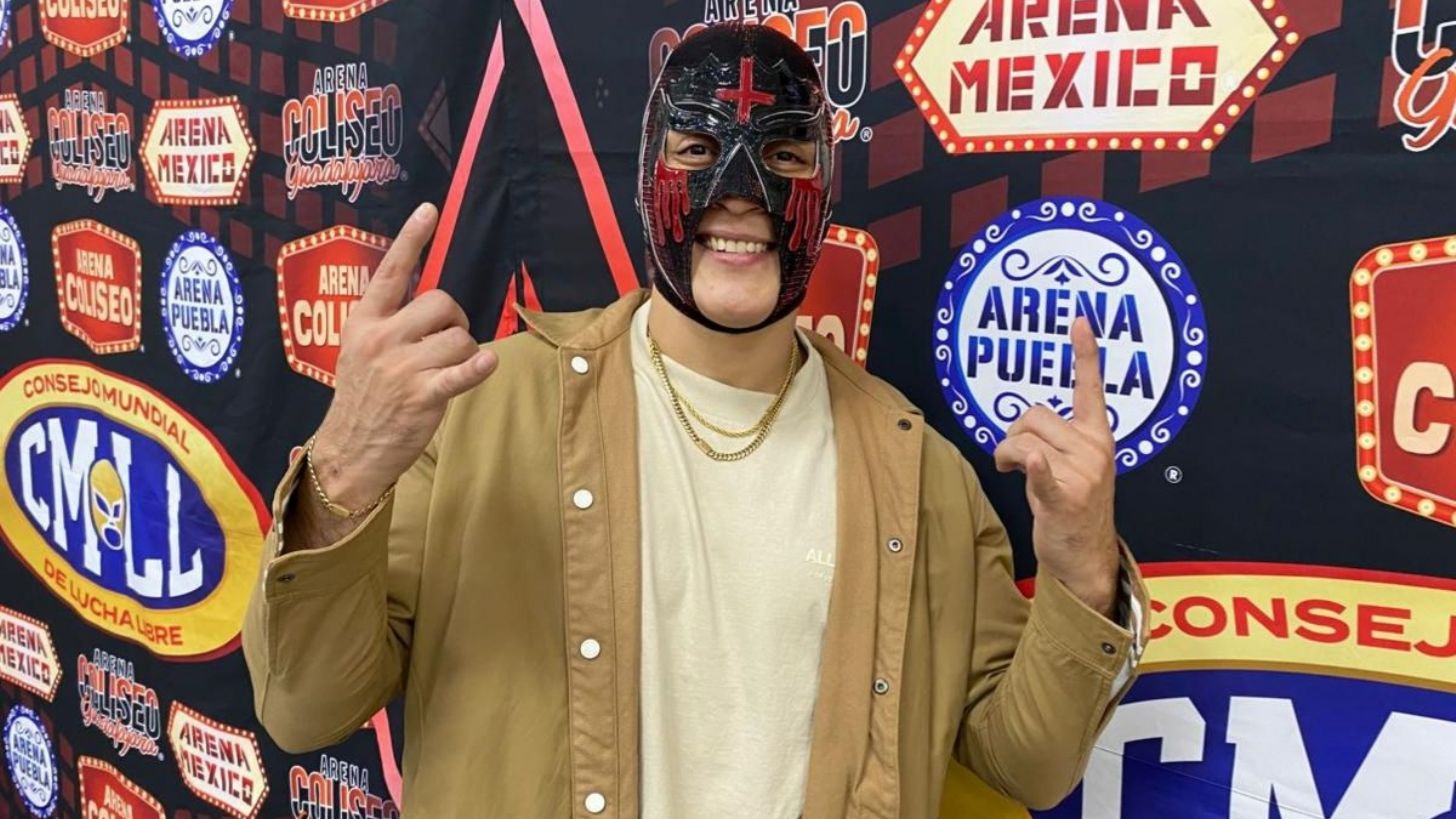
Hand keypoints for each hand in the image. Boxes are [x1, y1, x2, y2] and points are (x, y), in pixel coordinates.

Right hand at [309, 203, 498, 510]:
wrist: (349, 452)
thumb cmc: (362, 399)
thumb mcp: (360, 351)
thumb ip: (388, 323)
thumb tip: (427, 301)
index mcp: (363, 323)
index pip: (389, 272)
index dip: (411, 239)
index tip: (429, 210)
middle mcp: (381, 339)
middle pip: (441, 302)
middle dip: (455, 320)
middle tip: (447, 343)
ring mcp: (401, 367)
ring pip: (459, 337)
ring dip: (465, 352)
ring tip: (448, 370)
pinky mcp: (422, 395)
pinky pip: (463, 370)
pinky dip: (479, 367)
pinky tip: (485, 365)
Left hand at [993, 317, 1118, 616]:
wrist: (1086, 557)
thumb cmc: (1073, 507)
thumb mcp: (1073, 466)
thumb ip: (1054, 439)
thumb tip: (1022, 429)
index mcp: (1098, 437)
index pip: (1091, 388)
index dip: (1085, 354)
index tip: (1080, 320)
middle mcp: (1094, 449)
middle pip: (1033, 416)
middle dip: (1012, 433)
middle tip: (1012, 458)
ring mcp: (1081, 473)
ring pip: (1021, 439)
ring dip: (1005, 454)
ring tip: (1013, 473)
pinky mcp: (1063, 497)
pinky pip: (1042, 472)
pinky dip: (1035, 468)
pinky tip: (1034, 463)